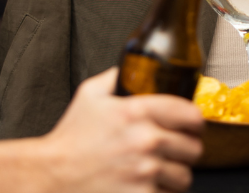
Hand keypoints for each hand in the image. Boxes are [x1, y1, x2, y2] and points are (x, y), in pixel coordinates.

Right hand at [39, 68, 203, 192]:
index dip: (195, 122)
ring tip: (160, 172)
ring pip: (185, 176)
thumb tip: (130, 67)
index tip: (192, 126)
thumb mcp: (90, 94)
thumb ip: (115, 76)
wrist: (53, 176)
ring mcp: (145, 172)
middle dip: (185, 150)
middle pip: (194, 148)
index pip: (190, 114)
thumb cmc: (70, 138)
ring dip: (175, 175)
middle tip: (174, 151)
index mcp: (136, 112)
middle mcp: (145, 141)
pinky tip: (150, 187)